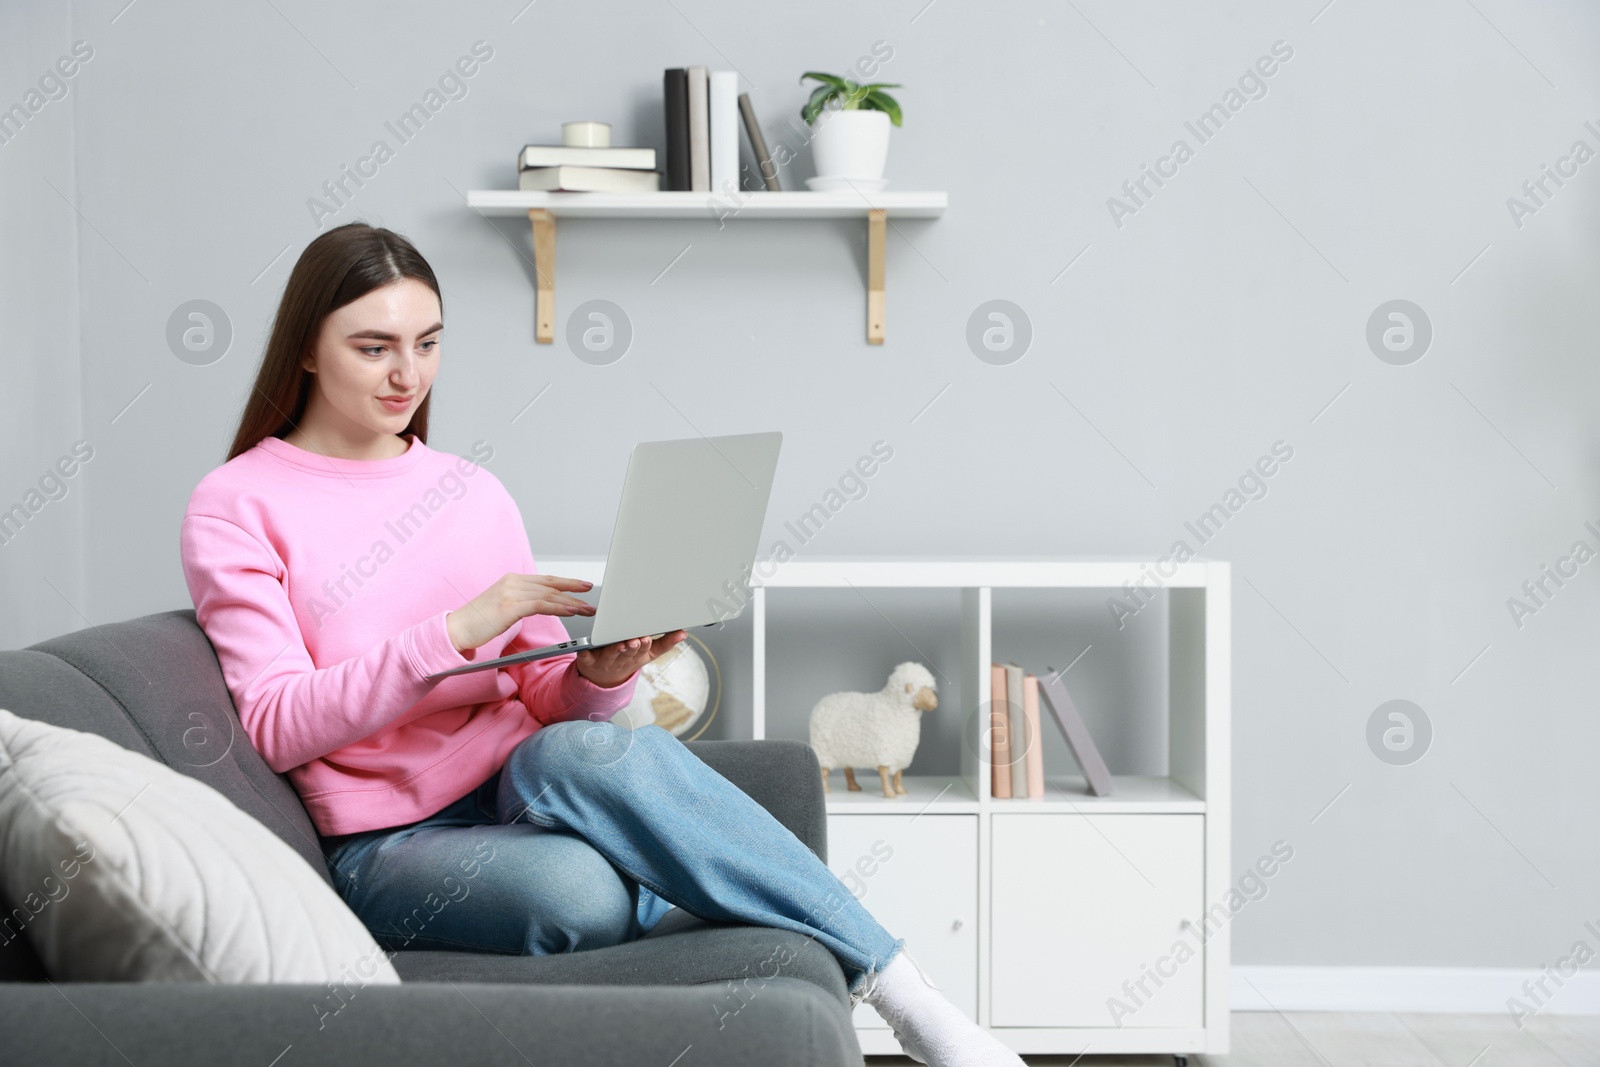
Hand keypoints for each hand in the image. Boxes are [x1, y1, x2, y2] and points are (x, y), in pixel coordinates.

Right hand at [445, 573, 595, 653]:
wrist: (455, 630)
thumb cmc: (477, 623)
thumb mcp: (503, 608)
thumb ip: (520, 603)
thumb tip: (539, 606)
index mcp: (512, 580)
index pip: (545, 580)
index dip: (565, 582)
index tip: (582, 586)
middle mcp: (513, 582)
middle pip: (550, 585)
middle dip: (573, 590)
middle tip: (590, 595)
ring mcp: (511, 592)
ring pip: (549, 595)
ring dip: (571, 602)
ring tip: (586, 608)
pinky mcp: (510, 606)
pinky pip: (541, 604)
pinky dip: (559, 607)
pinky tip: (571, 611)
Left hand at [575, 630, 688, 688]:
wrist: (605, 680)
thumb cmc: (628, 661)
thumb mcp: (649, 655)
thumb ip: (666, 643)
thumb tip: (683, 633)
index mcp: (637, 656)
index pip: (644, 651)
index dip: (645, 646)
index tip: (647, 639)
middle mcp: (622, 659)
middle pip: (628, 652)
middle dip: (633, 647)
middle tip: (636, 640)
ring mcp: (605, 660)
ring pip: (611, 654)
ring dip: (615, 650)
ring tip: (620, 643)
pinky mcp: (588, 660)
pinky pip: (585, 656)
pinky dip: (583, 653)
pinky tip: (582, 648)